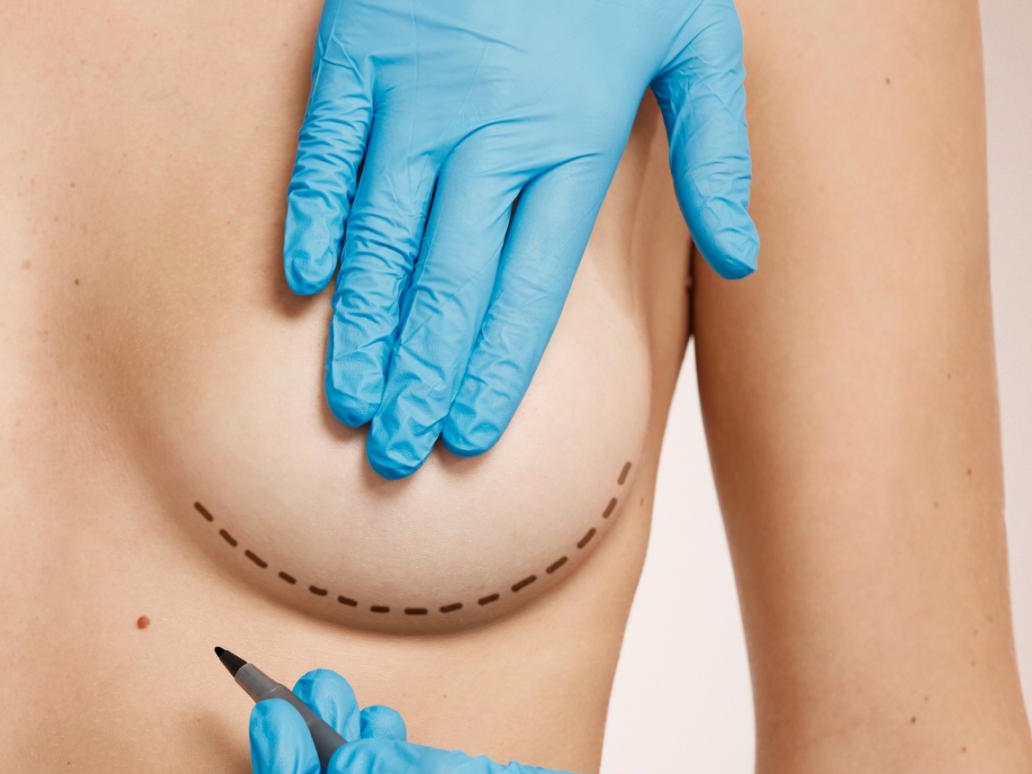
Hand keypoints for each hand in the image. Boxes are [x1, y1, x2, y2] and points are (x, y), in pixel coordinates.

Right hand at [283, 0, 758, 478]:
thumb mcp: (703, 38)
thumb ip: (719, 153)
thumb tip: (745, 260)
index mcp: (571, 139)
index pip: (528, 284)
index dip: (494, 365)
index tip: (468, 434)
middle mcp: (487, 129)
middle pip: (449, 278)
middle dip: (422, 375)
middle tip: (397, 455)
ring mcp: (414, 89)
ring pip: (382, 233)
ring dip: (363, 326)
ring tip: (351, 402)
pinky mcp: (357, 49)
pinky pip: (326, 148)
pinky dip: (313, 214)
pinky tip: (305, 287)